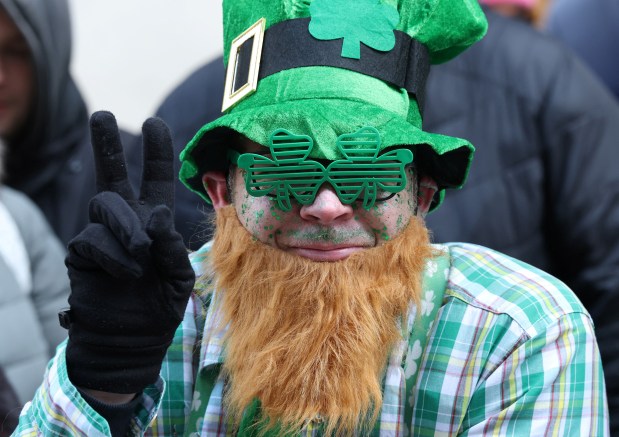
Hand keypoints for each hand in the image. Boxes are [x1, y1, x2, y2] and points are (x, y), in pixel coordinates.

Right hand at [62, 111, 194, 393]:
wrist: (130, 340)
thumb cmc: (160, 306)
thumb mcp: (180, 275)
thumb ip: (172, 244)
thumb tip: (156, 213)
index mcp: (154, 220)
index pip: (155, 179)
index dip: (155, 152)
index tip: (154, 123)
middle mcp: (126, 221)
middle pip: (113, 174)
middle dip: (106, 145)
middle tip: (102, 114)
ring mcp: (102, 235)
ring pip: (105, 204)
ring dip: (126, 225)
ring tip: (140, 253)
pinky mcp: (82, 252)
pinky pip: (93, 238)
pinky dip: (114, 255)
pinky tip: (126, 274)